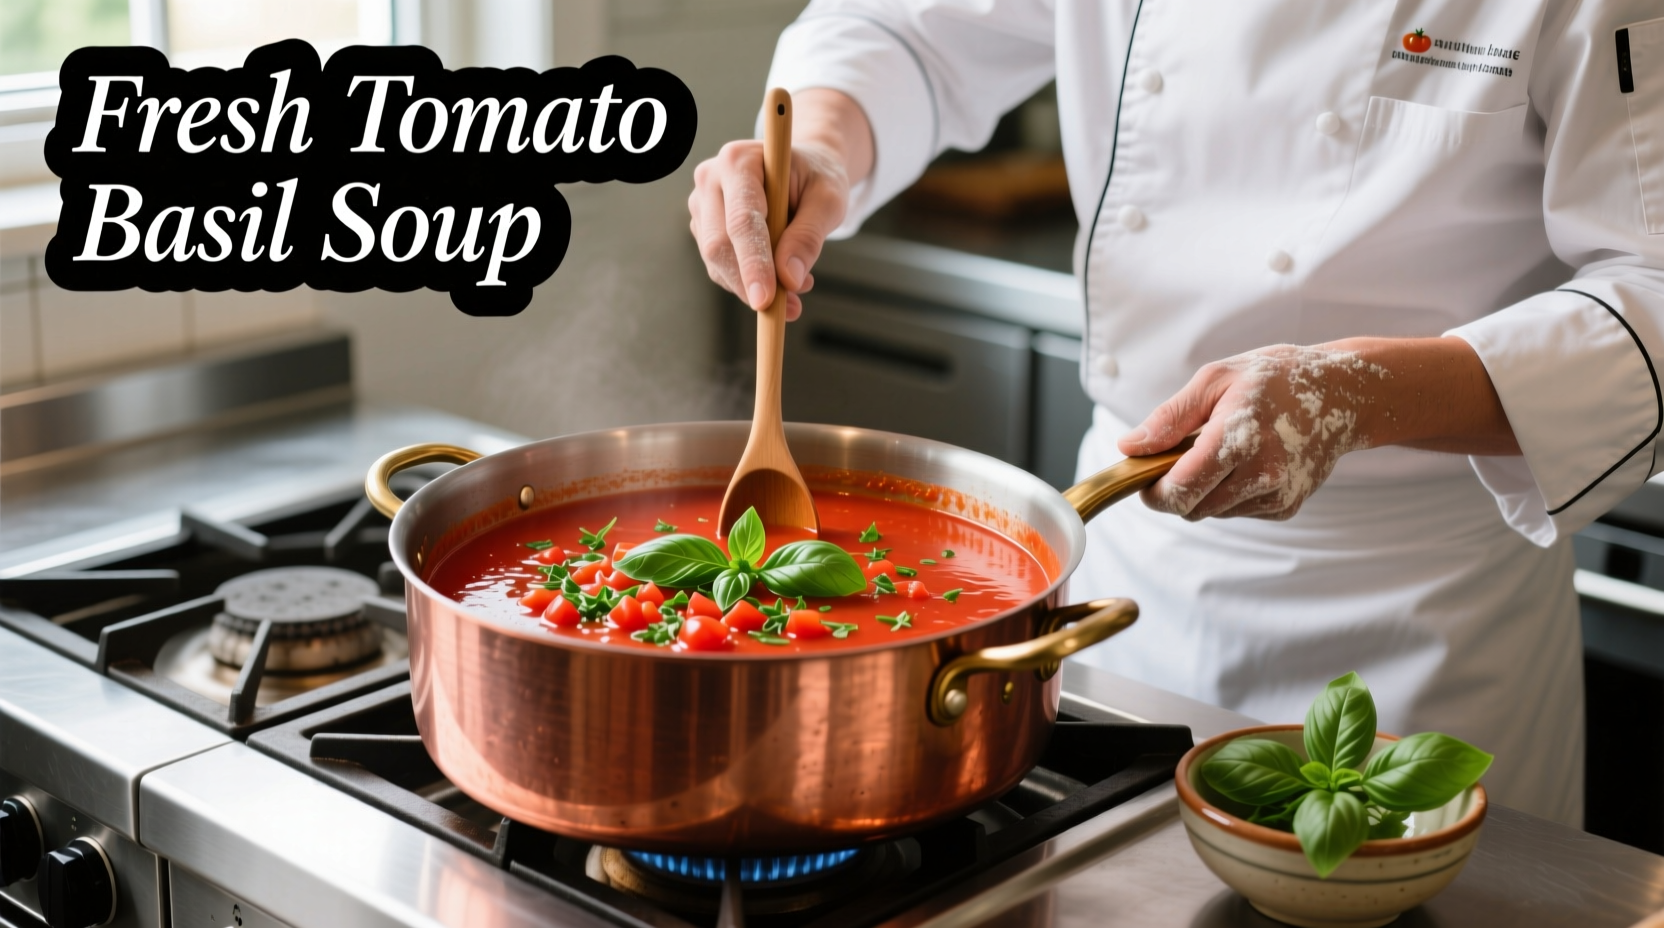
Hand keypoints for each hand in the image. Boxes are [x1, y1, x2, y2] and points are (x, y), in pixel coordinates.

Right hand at [687, 89, 872, 319]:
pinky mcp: (703, 226)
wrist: (803, 169)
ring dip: (754, 285)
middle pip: (720, 246)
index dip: (753, 263)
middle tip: (793, 306)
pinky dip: (748, 282)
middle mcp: (710, 179)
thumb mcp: (828, 200)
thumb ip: (809, 236)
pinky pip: (720, 267)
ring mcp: (701, 204)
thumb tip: (789, 279)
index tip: (765, 300)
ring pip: (716, 262)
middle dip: (752, 283)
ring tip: (798, 284)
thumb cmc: (818, 179)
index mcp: (739, 161)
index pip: (741, 221)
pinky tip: (780, 277)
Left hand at [1117, 338, 1518, 520]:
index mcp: (1239, 439)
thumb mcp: (1215, 380)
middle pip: (1191, 508)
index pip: (1179, 489)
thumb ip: (1169, 418)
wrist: (1342, 393)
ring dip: (1203, 491)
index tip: (1145, 477)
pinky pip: (1238, 511)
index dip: (1152, 490)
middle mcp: (1262, 474)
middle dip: (1174, 490)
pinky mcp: (1287, 506)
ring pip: (1212, 512)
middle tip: (1179, 457)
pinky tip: (1246, 462)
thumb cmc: (1273, 379)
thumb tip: (1129, 447)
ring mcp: (1278, 494)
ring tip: (1221, 451)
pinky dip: (1230, 493)